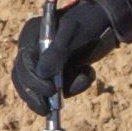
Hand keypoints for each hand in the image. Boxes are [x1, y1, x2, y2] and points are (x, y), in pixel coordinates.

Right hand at [10, 0, 131, 114]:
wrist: (108, 21)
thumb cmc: (88, 22)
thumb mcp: (73, 32)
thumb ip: (57, 52)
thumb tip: (42, 73)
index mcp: (31, 36)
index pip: (22, 63)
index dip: (32, 80)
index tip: (49, 90)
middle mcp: (34, 51)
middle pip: (24, 79)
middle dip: (36, 95)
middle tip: (48, 109)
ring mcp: (45, 63)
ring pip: (40, 89)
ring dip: (61, 91)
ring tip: (86, 74)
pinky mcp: (58, 73)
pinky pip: (59, 89)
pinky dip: (74, 86)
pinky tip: (88, 72)